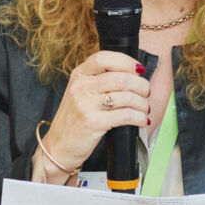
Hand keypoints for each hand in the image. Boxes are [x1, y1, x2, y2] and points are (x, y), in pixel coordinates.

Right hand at [39, 49, 149, 179]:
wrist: (58, 146)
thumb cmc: (75, 119)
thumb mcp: (81, 92)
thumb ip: (100, 80)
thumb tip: (133, 74)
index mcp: (79, 75)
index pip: (104, 58)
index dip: (126, 62)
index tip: (139, 70)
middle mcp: (80, 87)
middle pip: (122, 78)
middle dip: (142, 86)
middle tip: (146, 93)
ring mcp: (85, 105)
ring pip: (127, 97)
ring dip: (142, 103)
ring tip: (144, 109)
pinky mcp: (92, 123)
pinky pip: (126, 115)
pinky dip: (139, 118)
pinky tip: (141, 121)